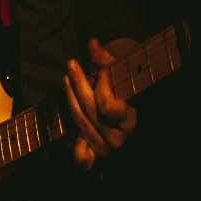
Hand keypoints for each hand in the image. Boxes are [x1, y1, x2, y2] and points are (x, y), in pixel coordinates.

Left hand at [65, 38, 137, 169]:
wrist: (134, 112)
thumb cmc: (128, 90)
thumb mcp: (123, 75)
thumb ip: (107, 61)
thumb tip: (92, 43)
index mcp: (130, 119)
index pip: (108, 106)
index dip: (103, 88)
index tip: (99, 72)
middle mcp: (119, 136)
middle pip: (90, 111)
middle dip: (79, 86)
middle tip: (71, 65)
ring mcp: (106, 147)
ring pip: (80, 122)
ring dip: (70, 99)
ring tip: (66, 79)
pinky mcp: (95, 153)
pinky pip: (83, 156)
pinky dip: (77, 152)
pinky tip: (68, 141)